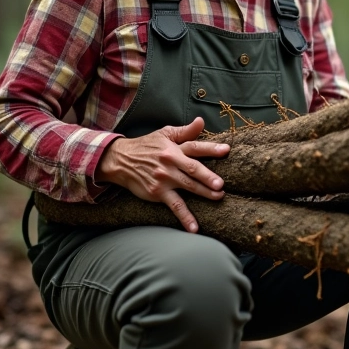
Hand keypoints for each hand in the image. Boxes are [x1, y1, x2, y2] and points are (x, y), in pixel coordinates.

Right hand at [95, 117, 228, 232]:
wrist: (121, 160)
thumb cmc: (147, 146)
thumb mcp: (164, 134)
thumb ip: (185, 131)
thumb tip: (202, 121)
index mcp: (174, 148)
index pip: (195, 147)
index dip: (211, 148)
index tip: (226, 150)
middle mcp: (170, 163)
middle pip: (192, 169)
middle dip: (207, 177)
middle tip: (221, 184)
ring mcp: (164, 179)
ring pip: (187, 187)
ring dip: (203, 193)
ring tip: (218, 197)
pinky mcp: (157, 193)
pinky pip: (174, 205)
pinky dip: (184, 217)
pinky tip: (194, 228)